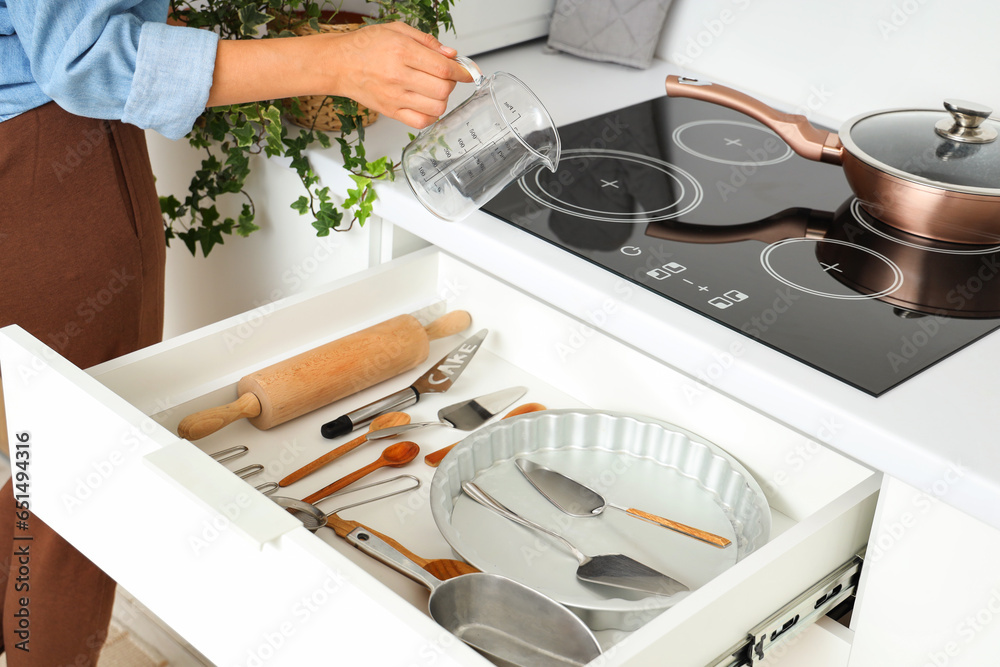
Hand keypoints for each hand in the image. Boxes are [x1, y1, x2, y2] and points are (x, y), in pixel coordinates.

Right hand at [326, 22, 473, 128]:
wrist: (338, 64)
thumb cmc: (365, 46)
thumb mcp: (397, 30)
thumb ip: (427, 41)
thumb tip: (451, 54)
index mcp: (402, 52)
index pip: (443, 68)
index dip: (462, 71)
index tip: (468, 72)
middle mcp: (399, 76)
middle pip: (443, 89)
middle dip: (451, 83)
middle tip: (445, 77)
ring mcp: (395, 97)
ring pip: (436, 107)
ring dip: (442, 99)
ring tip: (434, 89)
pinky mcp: (390, 112)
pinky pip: (421, 122)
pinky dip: (431, 115)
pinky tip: (427, 104)